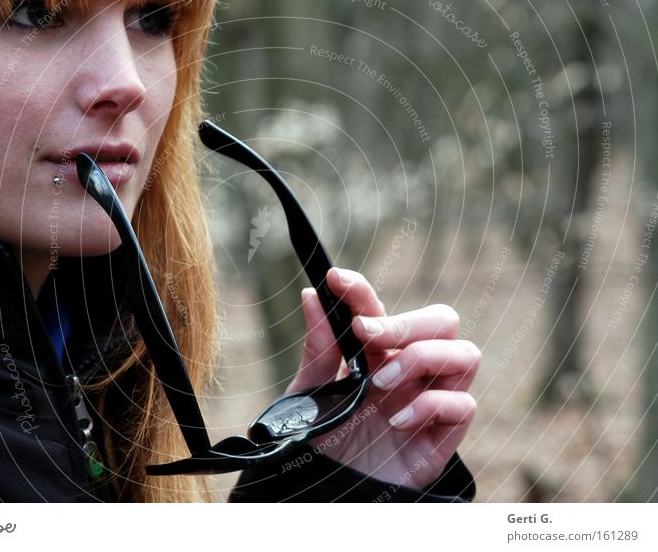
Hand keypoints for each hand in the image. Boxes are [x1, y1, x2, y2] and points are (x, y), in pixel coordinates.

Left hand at [287, 267, 479, 488]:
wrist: (323, 497)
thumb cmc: (320, 443)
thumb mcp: (309, 395)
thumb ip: (318, 349)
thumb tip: (312, 297)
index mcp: (377, 357)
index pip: (382, 310)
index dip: (362, 290)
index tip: (336, 279)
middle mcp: (410, 374)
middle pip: (443, 321)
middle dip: (407, 320)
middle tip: (365, 333)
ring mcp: (430, 403)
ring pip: (466, 354)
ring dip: (423, 357)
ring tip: (381, 382)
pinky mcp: (443, 438)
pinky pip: (464, 405)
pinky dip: (431, 404)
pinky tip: (396, 420)